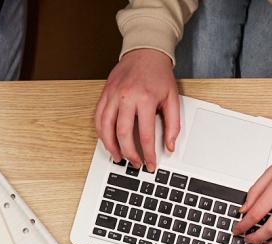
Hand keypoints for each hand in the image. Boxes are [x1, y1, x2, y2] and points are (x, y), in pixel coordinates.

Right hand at [95, 48, 179, 170]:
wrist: (145, 52)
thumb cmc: (159, 75)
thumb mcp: (172, 98)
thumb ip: (173, 125)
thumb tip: (170, 146)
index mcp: (146, 98)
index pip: (145, 135)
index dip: (148, 154)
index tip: (150, 164)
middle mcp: (127, 96)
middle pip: (123, 134)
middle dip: (129, 154)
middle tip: (135, 163)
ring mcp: (113, 95)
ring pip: (106, 127)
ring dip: (111, 146)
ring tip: (118, 157)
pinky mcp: (105, 93)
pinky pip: (99, 117)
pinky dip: (101, 132)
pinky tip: (108, 141)